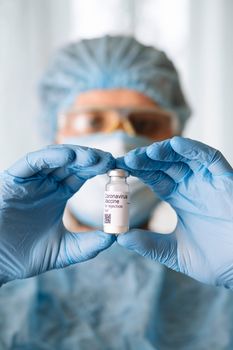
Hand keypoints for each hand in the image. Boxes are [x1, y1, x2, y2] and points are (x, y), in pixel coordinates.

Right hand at [0, 145, 114, 284]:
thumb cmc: (24, 256)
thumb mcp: (64, 250)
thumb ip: (88, 245)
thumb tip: (115, 237)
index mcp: (58, 194)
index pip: (82, 175)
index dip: (99, 170)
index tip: (119, 170)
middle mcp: (46, 183)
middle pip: (72, 163)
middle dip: (92, 159)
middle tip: (112, 161)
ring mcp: (30, 180)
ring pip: (55, 158)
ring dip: (76, 155)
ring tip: (96, 159)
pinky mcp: (13, 179)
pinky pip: (33, 162)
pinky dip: (51, 156)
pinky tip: (70, 157)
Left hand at [117, 137, 232, 287]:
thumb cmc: (216, 261)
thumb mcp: (175, 252)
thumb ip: (150, 245)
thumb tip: (120, 238)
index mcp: (180, 197)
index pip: (154, 177)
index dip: (137, 171)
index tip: (117, 170)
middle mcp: (192, 185)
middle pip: (164, 163)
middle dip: (145, 159)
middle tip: (126, 160)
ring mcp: (208, 181)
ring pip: (184, 156)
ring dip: (164, 151)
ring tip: (145, 154)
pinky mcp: (226, 180)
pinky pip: (210, 158)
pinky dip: (194, 149)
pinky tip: (175, 145)